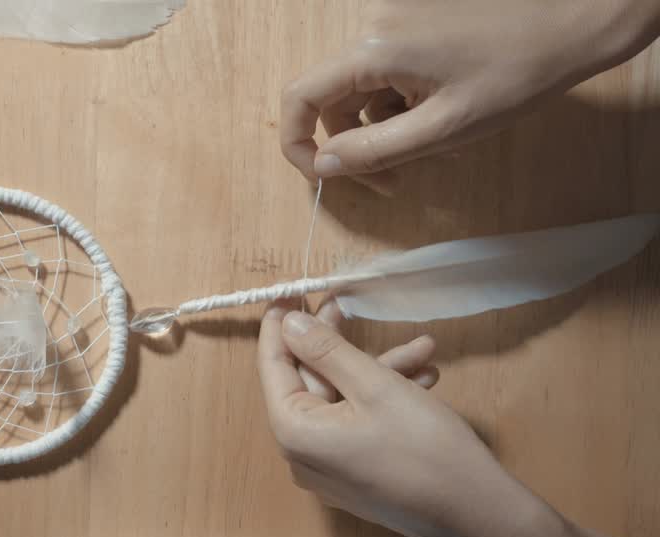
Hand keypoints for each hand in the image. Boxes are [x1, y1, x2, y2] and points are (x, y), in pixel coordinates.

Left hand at [257, 301, 565, 536]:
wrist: (480, 515)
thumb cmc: (425, 448)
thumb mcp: (376, 386)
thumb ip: (327, 351)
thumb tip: (288, 323)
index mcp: (294, 432)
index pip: (274, 366)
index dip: (281, 326)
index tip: (288, 290)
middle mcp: (302, 454)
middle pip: (310, 381)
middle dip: (340, 343)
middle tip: (347, 302)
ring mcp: (330, 468)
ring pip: (343, 400)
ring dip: (379, 369)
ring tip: (424, 346)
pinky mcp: (357, 474)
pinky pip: (359, 423)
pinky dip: (387, 397)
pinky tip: (427, 377)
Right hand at [280, 0, 659, 182]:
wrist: (574, 20)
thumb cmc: (517, 75)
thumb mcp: (441, 129)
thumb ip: (373, 152)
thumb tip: (322, 167)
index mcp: (373, 49)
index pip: (300, 97)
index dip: (298, 144)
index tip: (324, 178)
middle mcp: (373, 26)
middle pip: (334, 98)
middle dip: (357, 146)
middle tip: (393, 182)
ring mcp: (394, 19)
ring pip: (364, 89)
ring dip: (386, 127)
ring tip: (435, 148)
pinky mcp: (414, 19)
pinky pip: (388, 71)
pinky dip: (404, 102)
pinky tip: (443, 118)